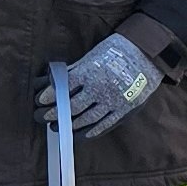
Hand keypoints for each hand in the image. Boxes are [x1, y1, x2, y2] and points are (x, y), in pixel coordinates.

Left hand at [37, 32, 161, 137]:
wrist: (146, 53)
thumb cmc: (115, 51)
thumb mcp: (92, 56)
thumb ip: (74, 71)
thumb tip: (52, 80)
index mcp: (90, 72)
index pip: (63, 88)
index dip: (49, 96)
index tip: (40, 101)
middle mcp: (100, 88)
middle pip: (72, 107)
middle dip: (54, 114)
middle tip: (42, 117)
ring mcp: (113, 101)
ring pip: (87, 119)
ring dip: (69, 125)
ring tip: (57, 127)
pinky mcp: (124, 109)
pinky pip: (105, 124)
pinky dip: (90, 131)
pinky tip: (79, 134)